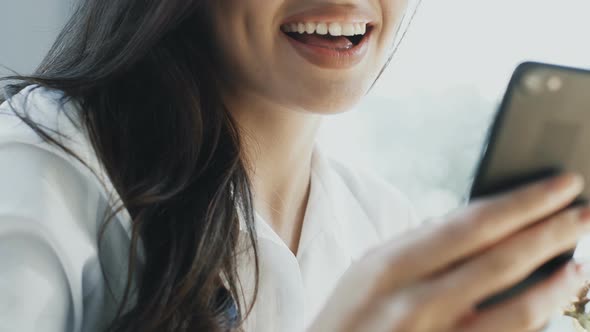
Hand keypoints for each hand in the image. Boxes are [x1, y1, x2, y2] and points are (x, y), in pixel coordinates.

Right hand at [309, 172, 589, 331]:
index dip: (523, 203)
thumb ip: (416, 248)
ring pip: (515, 311)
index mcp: (390, 265)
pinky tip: (551, 308)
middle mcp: (413, 301)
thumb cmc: (346, 320)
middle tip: (585, 212)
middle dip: (551, 231)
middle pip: (500, 259)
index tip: (558, 186)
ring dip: (556, 286)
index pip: (471, 224)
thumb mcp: (366, 273)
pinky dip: (535, 324)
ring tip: (580, 266)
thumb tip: (475, 224)